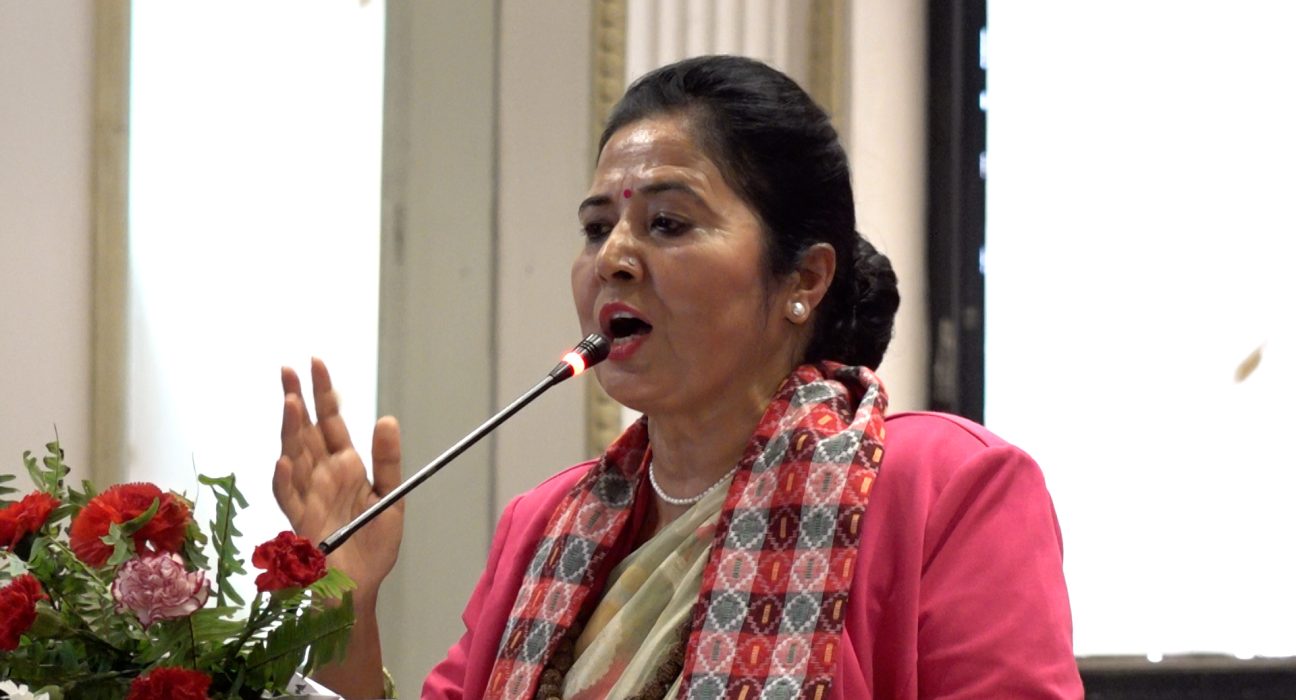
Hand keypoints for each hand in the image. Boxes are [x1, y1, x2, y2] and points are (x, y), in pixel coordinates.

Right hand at [272, 358, 403, 601]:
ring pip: (294, 456)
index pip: (330, 420)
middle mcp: (322, 475)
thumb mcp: (392, 495)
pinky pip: (289, 497)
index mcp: (344, 465)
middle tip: (287, 370)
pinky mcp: (302, 521)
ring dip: (289, 430)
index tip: (315, 362)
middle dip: (296, 399)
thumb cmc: (373, 542)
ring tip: (290, 402)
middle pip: (305, 431)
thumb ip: (388, 459)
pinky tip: (284, 460)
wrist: (363, 585)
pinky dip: (284, 479)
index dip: (323, 392)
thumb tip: (387, 420)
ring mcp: (309, 496)